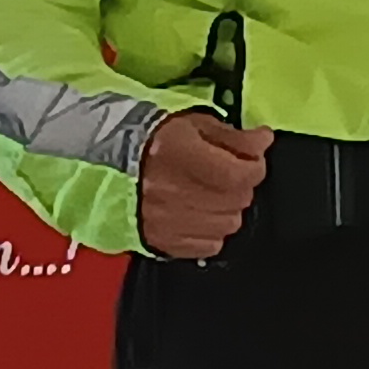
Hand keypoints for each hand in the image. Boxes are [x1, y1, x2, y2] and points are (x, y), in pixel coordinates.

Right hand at [139, 110, 271, 259]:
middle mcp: (171, 190)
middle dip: (242, 185)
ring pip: (228, 224)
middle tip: (230, 174)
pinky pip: (209, 245)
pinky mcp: (161, 240)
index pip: (239, 174)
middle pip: (237, 199)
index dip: (255, 166)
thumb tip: (262, 141)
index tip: (253, 158)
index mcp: (178, 153)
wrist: (106, 164)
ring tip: (213, 193)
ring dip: (228, 208)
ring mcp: (165, 219)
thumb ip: (232, 135)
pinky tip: (201, 214)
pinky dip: (213, 231)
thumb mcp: (193, 124)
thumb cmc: (152, 140)